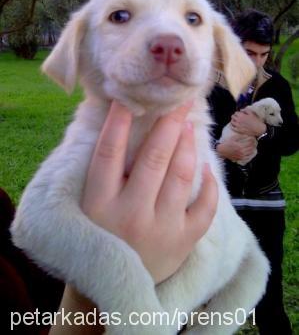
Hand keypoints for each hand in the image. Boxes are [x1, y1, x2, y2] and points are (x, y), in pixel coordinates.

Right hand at [81, 100, 217, 283]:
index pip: (108, 152)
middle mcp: (130, 215)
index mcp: (100, 204)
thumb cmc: (102, 235)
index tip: (127, 100)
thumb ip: (103, 172)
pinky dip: (210, 183)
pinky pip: (205, 206)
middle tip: (178, 102)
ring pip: (181, 175)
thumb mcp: (91, 206)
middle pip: (153, 157)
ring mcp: (161, 229)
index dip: (118, 122)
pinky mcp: (184, 242)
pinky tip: (206, 165)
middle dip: (169, 123)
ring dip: (187, 145)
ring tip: (189, 126)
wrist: (117, 286)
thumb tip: (121, 123)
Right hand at [217, 134, 256, 162]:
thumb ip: (240, 137)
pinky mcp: (240, 158)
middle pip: (251, 147)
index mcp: (240, 146)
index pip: (250, 142)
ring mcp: (241, 156)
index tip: (253, 137)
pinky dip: (250, 154)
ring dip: (253, 148)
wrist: (222, 151)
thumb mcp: (233, 138)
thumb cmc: (227, 143)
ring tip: (253, 145)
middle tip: (254, 141)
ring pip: (250, 152)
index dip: (252, 139)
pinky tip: (250, 151)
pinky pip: (248, 157)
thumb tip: (247, 135)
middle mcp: (241, 152)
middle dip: (254, 144)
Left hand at [231, 109, 265, 136]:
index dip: (238, 113)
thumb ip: (245, 110)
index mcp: (241, 115)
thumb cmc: (256, 120)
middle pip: (232, 116)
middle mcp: (238, 120)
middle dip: (235, 116)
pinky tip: (235, 126)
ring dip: (233, 120)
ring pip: (232, 122)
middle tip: (237, 117)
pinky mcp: (238, 130)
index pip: (236, 112)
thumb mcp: (252, 113)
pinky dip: (233, 126)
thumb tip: (241, 110)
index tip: (240, 114)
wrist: (259, 129)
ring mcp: (238, 126)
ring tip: (236, 121)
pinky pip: (232, 128)